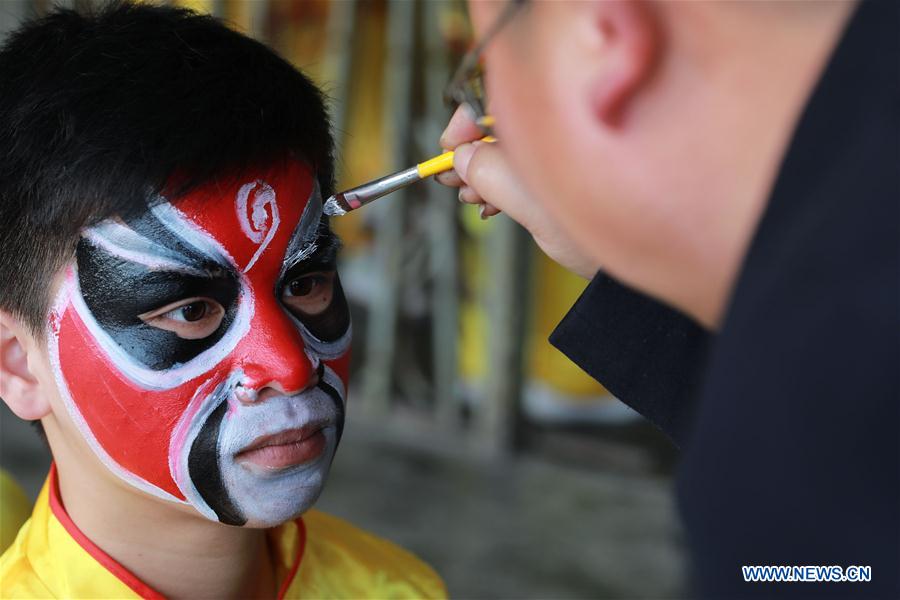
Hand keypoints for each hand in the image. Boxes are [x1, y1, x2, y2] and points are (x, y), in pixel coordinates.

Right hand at [436, 106, 600, 279]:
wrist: (634, 268)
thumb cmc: (601, 235)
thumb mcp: (537, 207)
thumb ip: (494, 175)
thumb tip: (463, 156)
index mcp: (560, 124)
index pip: (506, 96)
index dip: (469, 118)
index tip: (449, 146)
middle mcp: (563, 132)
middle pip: (504, 124)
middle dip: (472, 151)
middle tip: (449, 179)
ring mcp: (566, 154)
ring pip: (511, 150)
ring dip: (482, 172)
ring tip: (469, 198)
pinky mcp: (566, 176)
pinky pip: (525, 170)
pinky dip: (502, 185)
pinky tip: (489, 206)